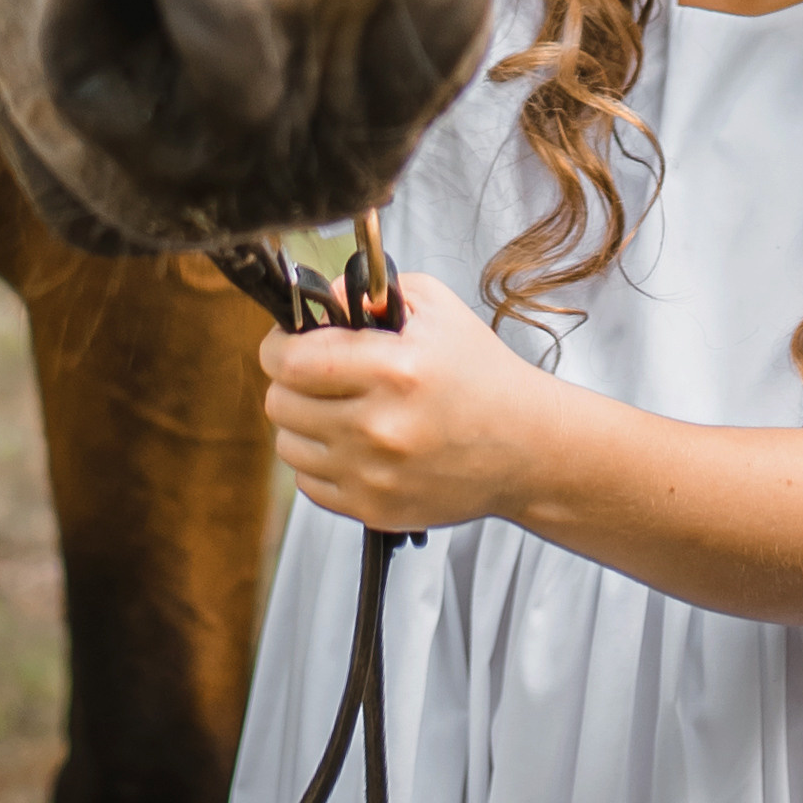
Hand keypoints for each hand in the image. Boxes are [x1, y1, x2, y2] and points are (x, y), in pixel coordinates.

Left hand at [259, 271, 557, 535]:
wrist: (523, 446)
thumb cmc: (479, 372)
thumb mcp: (435, 308)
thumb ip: (369, 292)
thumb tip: (320, 300)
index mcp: (393, 368)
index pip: (291, 361)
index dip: (278, 346)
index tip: (287, 341)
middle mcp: (378, 426)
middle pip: (281, 403)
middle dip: (289, 382)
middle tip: (313, 373)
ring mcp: (373, 475)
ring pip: (288, 446)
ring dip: (302, 422)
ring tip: (335, 408)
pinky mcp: (373, 510)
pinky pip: (308, 484)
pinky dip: (319, 461)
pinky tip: (350, 443)